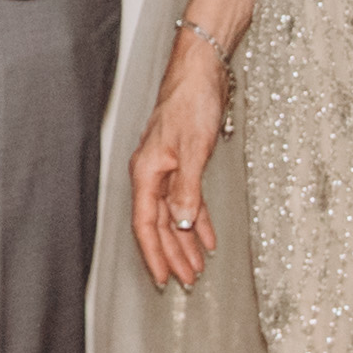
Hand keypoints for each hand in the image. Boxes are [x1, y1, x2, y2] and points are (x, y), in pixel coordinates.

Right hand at [129, 40, 229, 287]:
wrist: (201, 71)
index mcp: (147, 172)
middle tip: (186, 281)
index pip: (146, 224)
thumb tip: (182, 224)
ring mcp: (167, 168)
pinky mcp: (183, 162)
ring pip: (174, 215)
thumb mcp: (192, 150)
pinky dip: (197, 219)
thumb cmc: (190, 101)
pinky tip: (205, 236)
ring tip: (197, 266)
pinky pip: (187, 200)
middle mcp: (153, 173)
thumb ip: (186, 190)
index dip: (154, 253)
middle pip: (160, 224)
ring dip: (185, 241)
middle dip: (173, 254)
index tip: (163, 277)